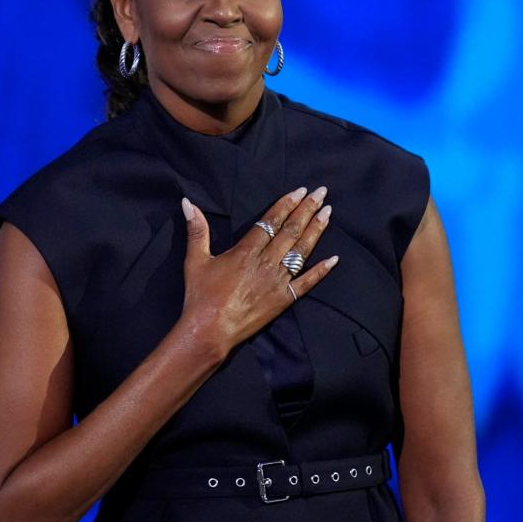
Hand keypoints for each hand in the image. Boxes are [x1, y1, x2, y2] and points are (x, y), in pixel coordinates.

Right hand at [178, 186, 338, 355]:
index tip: (300, 191)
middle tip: (321, 193)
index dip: (286, 204)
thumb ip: (196, 230)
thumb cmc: (201, 296)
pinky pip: (306, 283)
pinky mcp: (284, 299)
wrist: (210, 331)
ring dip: (316, 231)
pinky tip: (334, 259)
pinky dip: (321, 271)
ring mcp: (278, 281)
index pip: (271, 221)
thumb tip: (188, 203)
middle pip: (291, 231)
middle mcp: (266, 263)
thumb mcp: (195, 260)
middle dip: (307, 210)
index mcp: (246, 251)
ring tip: (328, 213)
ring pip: (302, 251)